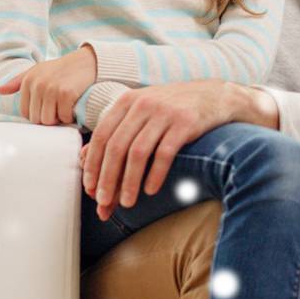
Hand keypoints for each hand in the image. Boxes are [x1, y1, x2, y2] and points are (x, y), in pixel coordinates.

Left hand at [0, 46, 96, 125]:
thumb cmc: (61, 69)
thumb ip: (18, 82)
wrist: (87, 61)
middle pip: (37, 119)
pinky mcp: (66, 93)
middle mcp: (38, 84)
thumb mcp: (38, 71)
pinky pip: (64, 117)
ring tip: (64, 108)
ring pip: (49, 120)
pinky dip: (70, 116)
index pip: (25, 112)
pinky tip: (73, 107)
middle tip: (58, 109)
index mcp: (28, 80)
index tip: (48, 108)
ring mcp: (52, 89)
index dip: (38, 114)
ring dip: (59, 119)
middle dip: (48, 118)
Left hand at [83, 81, 273, 219]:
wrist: (214, 95)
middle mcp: (143, 104)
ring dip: (129, 182)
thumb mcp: (141, 110)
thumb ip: (117, 129)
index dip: (93, 164)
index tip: (90, 188)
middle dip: (108, 178)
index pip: (101, 136)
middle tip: (104, 202)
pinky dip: (155, 175)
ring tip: (127, 203)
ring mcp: (165, 112)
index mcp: (127, 101)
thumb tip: (85, 160)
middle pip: (117, 147)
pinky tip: (150, 190)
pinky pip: (165, 154)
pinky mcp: (186, 123)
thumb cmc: (172, 108)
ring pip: (138, 153)